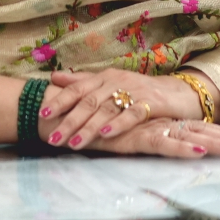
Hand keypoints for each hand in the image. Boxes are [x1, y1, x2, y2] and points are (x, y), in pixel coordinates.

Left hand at [37, 68, 219, 151]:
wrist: (178, 92)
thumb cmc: (140, 90)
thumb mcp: (110, 83)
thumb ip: (83, 81)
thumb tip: (54, 77)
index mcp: (104, 77)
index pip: (78, 88)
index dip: (60, 100)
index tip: (42, 113)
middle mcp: (116, 81)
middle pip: (88, 102)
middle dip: (69, 121)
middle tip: (53, 137)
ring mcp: (133, 91)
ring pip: (106, 109)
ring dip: (88, 127)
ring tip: (73, 143)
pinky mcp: (150, 104)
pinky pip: (132, 114)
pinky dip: (118, 124)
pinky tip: (106, 134)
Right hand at [91, 117, 219, 158]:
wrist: (68, 116)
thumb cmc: (94, 122)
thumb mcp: (122, 125)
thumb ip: (138, 126)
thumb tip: (158, 131)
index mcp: (157, 119)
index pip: (193, 124)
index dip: (217, 130)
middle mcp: (157, 121)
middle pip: (197, 129)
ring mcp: (149, 128)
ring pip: (187, 135)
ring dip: (213, 141)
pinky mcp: (137, 137)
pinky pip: (164, 144)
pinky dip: (182, 148)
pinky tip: (200, 151)